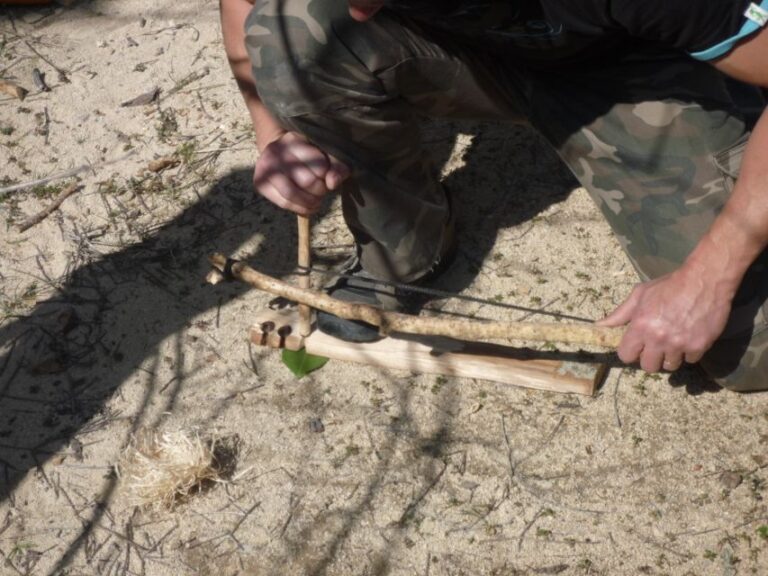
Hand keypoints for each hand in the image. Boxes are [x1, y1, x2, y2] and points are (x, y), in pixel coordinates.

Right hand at [253, 132, 349, 214]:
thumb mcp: (327, 155)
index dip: (327, 176)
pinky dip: (300, 209)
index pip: (319, 165)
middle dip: (320, 190)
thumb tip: (332, 183)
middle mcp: (275, 150)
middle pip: (307, 181)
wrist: (282, 154)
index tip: (326, 175)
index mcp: (294, 139)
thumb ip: (336, 166)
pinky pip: (283, 203)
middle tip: (322, 189)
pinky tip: (308, 206)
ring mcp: (264, 167)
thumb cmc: (310, 155)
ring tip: (317, 201)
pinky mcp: (260, 183)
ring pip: (292, 194)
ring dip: (310, 202)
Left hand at [597, 265, 732, 371]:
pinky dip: (689, 352)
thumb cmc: (669, 286)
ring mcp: (679, 344)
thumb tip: (599, 326)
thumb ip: (620, 314)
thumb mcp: (640, 295)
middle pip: (648, 366)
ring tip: (673, 341)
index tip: (636, 346)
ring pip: (669, 366)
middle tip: (655, 346)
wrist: (704, 280)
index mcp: (640, 326)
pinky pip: (690, 360)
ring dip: (670, 357)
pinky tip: (689, 337)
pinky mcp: (699, 346)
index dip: (630, 352)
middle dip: (650, 358)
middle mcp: (658, 338)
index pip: (626, 356)